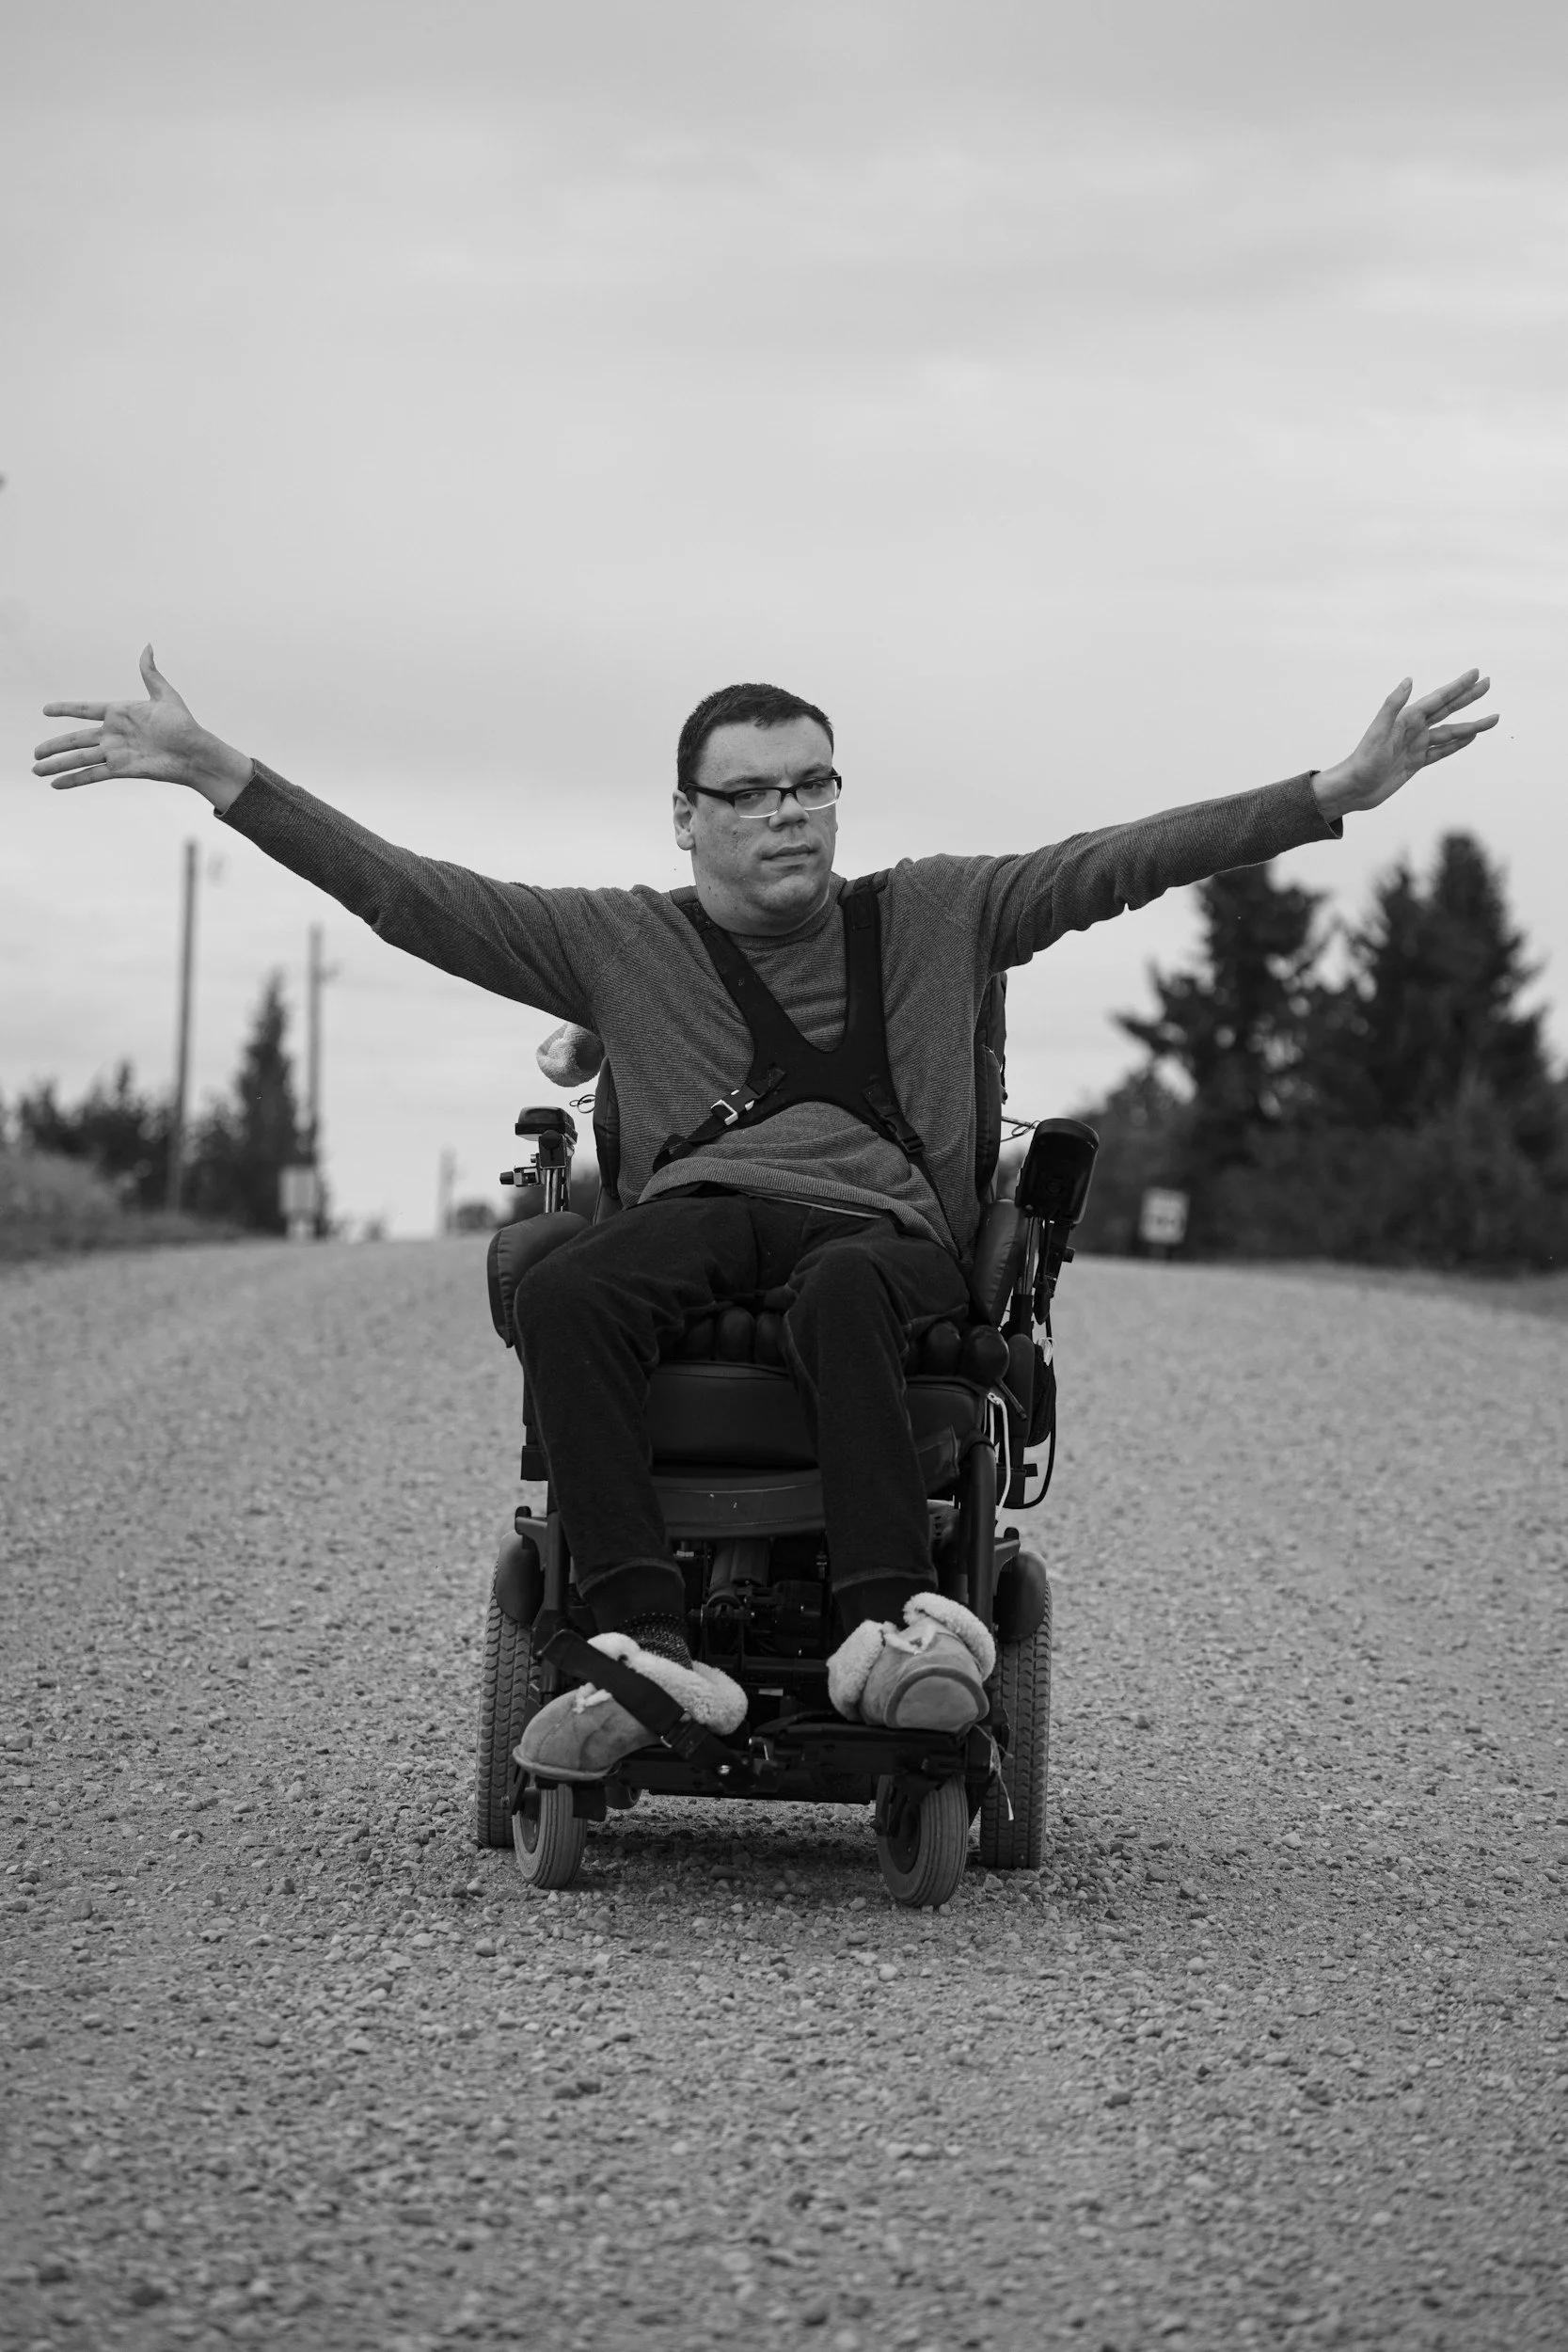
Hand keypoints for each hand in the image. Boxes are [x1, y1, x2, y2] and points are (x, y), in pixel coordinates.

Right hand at [32, 645, 252, 809]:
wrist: (194, 753)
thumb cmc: (183, 724)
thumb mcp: (165, 695)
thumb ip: (150, 673)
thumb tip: (147, 647)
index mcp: (120, 713)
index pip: (85, 710)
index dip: (65, 710)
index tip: (46, 711)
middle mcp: (113, 734)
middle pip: (75, 739)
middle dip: (54, 746)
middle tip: (35, 752)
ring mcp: (115, 753)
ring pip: (78, 758)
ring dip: (57, 765)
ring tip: (36, 770)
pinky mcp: (121, 770)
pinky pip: (92, 775)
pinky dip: (74, 780)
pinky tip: (56, 785)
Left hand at [1313, 670, 1496, 821]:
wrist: (1354, 789)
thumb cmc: (1363, 761)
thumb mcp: (1378, 732)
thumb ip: (1392, 706)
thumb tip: (1409, 680)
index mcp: (1407, 719)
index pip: (1438, 698)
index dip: (1458, 686)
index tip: (1476, 673)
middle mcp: (1414, 729)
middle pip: (1448, 709)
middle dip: (1469, 697)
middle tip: (1488, 683)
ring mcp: (1416, 746)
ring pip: (1451, 732)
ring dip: (1472, 725)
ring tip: (1493, 718)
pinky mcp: (1416, 763)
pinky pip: (1442, 751)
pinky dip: (1458, 744)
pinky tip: (1471, 737)